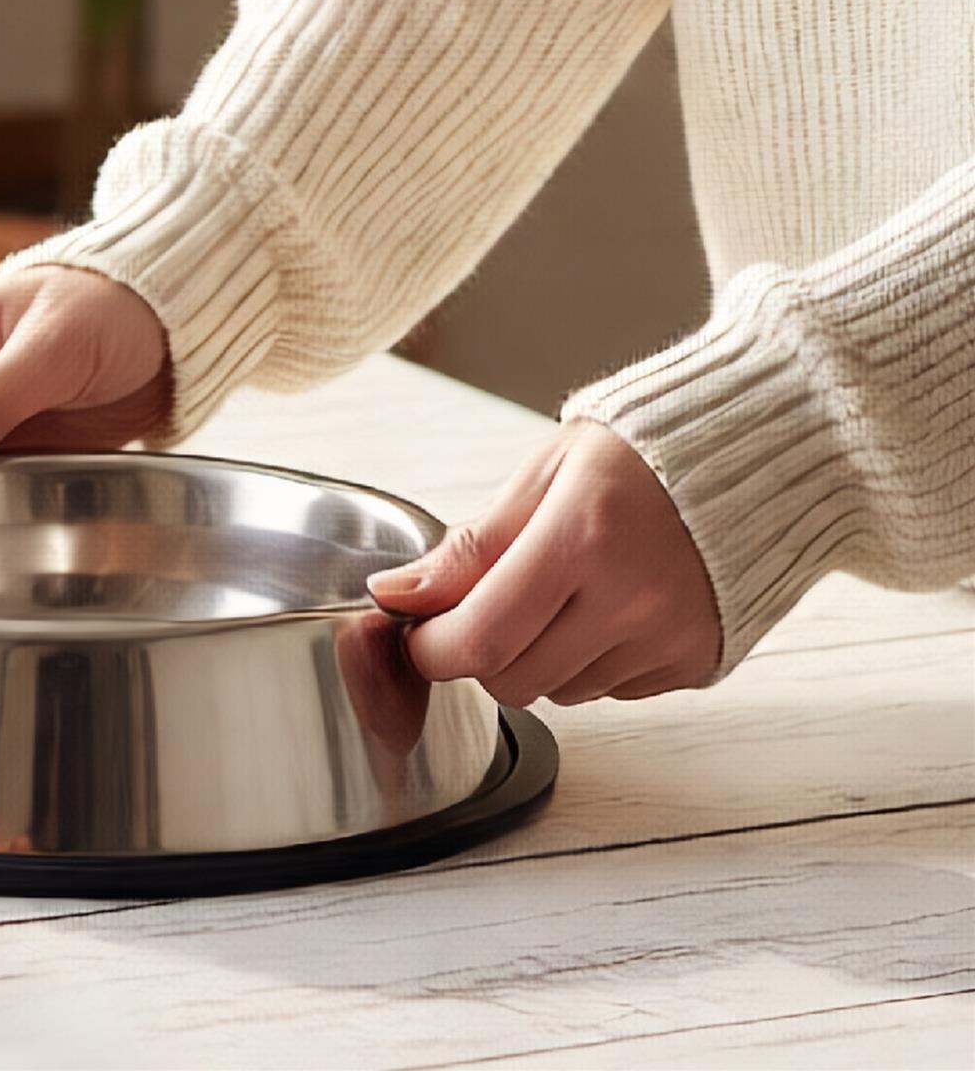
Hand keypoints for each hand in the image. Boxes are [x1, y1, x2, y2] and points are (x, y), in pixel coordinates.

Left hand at [364, 420, 722, 704]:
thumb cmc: (639, 455)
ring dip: (536, 658)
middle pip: (513, 680)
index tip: (417, 632)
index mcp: (582, 537)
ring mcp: (669, 638)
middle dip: (478, 653)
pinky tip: (605, 608)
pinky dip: (588, 662)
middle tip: (484, 604)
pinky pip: (610, 692)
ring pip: (559, 692)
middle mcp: (632, 599)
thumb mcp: (543, 475)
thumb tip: (398, 594)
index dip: (432, 648)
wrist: (749, 456)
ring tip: (560, 592)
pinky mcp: (695, 663)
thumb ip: (471, 545)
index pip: (482, 636)